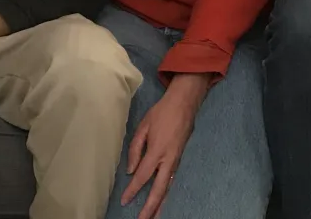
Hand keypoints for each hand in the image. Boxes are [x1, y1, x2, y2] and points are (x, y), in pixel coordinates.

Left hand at [121, 75, 207, 218]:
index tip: (125, 201)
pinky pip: (171, 180)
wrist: (185, 103)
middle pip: (159, 189)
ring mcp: (176, 161)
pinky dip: (166, 193)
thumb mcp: (143, 126)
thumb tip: (131, 171)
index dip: (133, 190)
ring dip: (160, 204)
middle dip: (150, 207)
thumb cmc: (161, 113)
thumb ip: (135, 149)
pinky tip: (162, 201)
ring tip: (154, 217)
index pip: (143, 176)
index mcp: (157, 151)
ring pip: (168, 188)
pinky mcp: (179, 160)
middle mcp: (168, 160)